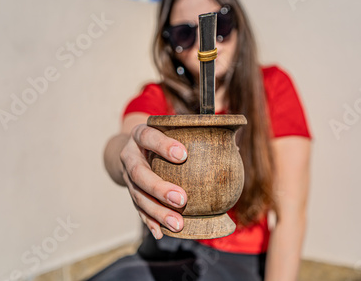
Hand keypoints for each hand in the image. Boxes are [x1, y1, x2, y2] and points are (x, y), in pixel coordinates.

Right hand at [120, 124, 187, 238]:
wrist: (133, 147)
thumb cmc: (161, 136)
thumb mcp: (170, 128)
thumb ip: (195, 134)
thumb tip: (232, 146)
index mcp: (140, 134)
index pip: (148, 137)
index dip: (163, 145)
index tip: (184, 155)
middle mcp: (130, 156)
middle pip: (139, 173)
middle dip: (159, 188)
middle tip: (182, 199)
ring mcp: (127, 177)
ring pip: (138, 196)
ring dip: (157, 211)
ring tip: (177, 224)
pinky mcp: (131, 192)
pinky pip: (138, 209)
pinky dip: (150, 221)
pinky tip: (161, 232)